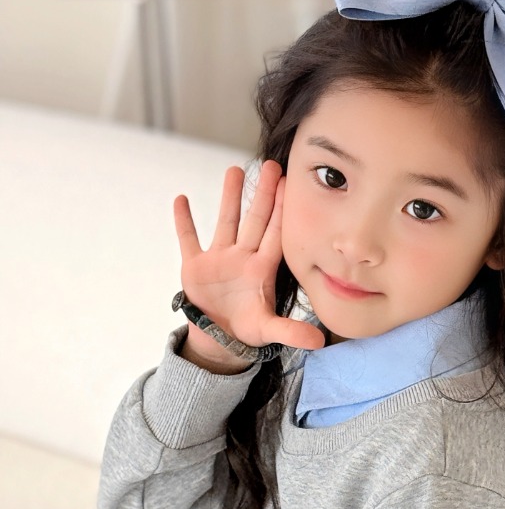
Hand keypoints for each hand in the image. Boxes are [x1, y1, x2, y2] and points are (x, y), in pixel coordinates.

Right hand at [173, 159, 324, 353]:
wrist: (220, 339)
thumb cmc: (247, 331)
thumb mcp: (268, 331)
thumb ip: (291, 332)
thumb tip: (319, 343)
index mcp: (262, 270)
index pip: (276, 234)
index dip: (282, 211)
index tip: (290, 185)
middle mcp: (243, 258)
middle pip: (255, 220)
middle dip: (262, 194)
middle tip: (271, 165)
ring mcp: (219, 259)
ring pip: (226, 222)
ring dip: (230, 197)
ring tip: (235, 170)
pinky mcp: (195, 266)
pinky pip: (189, 239)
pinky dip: (184, 221)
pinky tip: (182, 199)